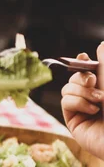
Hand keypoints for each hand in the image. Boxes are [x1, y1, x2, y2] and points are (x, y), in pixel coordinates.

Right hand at [61, 43, 103, 159]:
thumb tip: (101, 45)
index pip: (88, 71)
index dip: (82, 62)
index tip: (83, 57)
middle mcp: (93, 98)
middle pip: (74, 77)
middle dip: (81, 77)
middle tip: (92, 81)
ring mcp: (82, 110)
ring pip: (67, 88)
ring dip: (82, 91)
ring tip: (99, 101)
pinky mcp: (74, 121)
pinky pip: (65, 101)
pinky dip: (78, 102)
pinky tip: (93, 111)